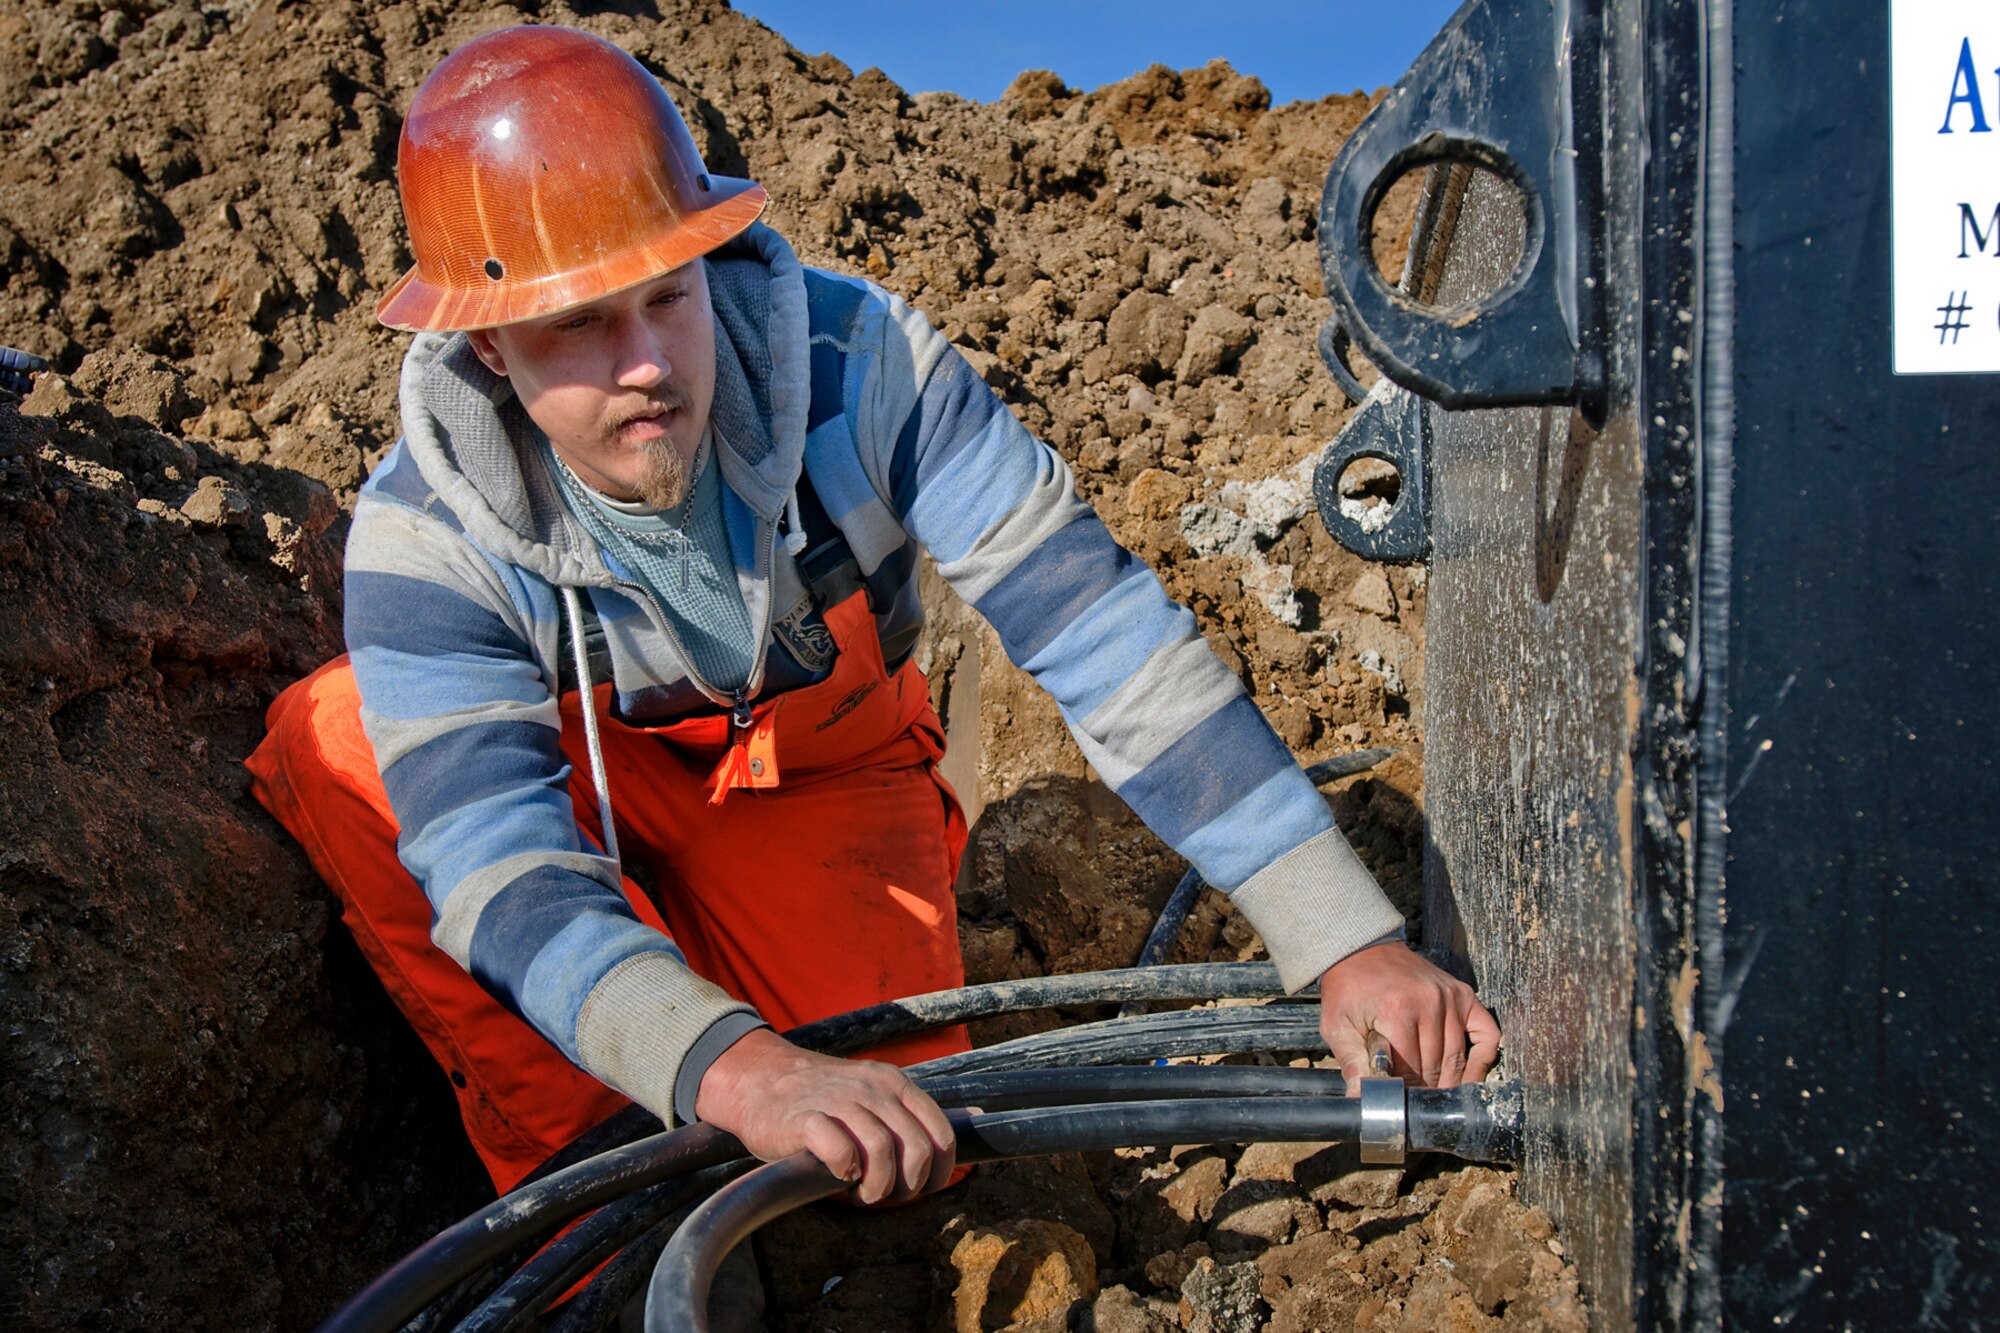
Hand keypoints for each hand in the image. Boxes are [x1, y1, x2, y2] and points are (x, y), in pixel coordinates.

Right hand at [693, 1028, 956, 1204]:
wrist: (759, 1080)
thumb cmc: (820, 1101)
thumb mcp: (870, 1096)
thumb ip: (899, 1121)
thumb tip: (932, 1167)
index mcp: (894, 1083)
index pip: (941, 1133)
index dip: (939, 1171)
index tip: (925, 1189)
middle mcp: (872, 1088)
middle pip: (916, 1148)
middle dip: (908, 1185)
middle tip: (885, 1193)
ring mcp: (839, 1101)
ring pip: (882, 1151)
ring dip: (876, 1186)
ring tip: (859, 1192)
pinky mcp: (806, 1119)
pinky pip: (840, 1150)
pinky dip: (845, 1171)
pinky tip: (837, 1174)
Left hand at [1318, 942, 1500, 1090]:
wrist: (1362, 951)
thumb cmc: (1349, 990)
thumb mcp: (1338, 1025)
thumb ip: (1352, 1064)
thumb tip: (1361, 1100)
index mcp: (1397, 1011)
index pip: (1412, 1070)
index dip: (1404, 1090)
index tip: (1397, 1098)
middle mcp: (1430, 1002)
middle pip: (1437, 1067)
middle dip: (1425, 1088)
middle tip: (1415, 1100)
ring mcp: (1450, 997)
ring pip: (1458, 1057)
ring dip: (1449, 1081)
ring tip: (1434, 1094)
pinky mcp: (1463, 994)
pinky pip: (1487, 1034)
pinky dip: (1483, 1059)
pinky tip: (1471, 1076)